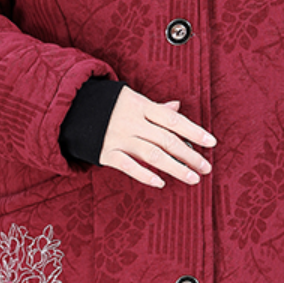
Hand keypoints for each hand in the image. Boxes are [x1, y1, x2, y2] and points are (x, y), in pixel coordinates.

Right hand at [99, 87, 215, 188]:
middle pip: (166, 140)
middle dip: (189, 155)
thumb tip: (178, 108)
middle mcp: (132, 122)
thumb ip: (156, 108)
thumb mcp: (132, 99)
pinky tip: (161, 183)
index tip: (212, 143)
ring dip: (175, 168)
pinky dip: (145, 175)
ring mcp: (119, 138)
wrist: (71, 109)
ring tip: (192, 178)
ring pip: (152, 155)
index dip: (194, 131)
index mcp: (141, 106)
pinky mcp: (106, 153)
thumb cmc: (109, 104)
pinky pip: (128, 166)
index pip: (173, 120)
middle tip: (206, 168)